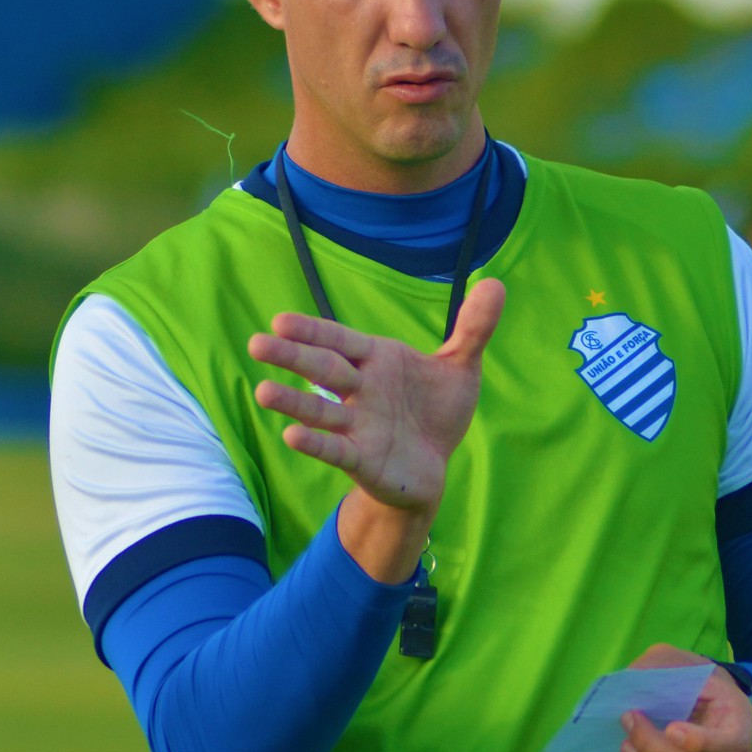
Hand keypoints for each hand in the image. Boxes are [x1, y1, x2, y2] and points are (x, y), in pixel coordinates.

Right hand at [249, 278, 505, 582]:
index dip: (313, 331)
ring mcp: (358, 426)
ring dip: (293, 403)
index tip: (281, 320)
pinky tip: (291, 436)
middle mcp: (362, 391)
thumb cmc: (435, 413)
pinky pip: (335, 449)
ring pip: (321, 411)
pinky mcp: (362, 460)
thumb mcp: (460, 367)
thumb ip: (473, 328)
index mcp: (378, 362)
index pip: (341, 342)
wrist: (433, 468)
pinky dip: (316, 444)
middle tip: (257, 343)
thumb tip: (494, 283)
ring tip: (263, 391)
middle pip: (324, 370)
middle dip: (293, 358)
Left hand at [619, 644, 751, 751]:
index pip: (728, 745)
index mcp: (739, 722)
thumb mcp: (683, 663)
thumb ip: (659, 666)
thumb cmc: (697, 683)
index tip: (670, 727)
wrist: (713, 706)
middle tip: (629, 721)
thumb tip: (630, 682)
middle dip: (652, 748)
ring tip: (627, 747)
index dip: (698, 742)